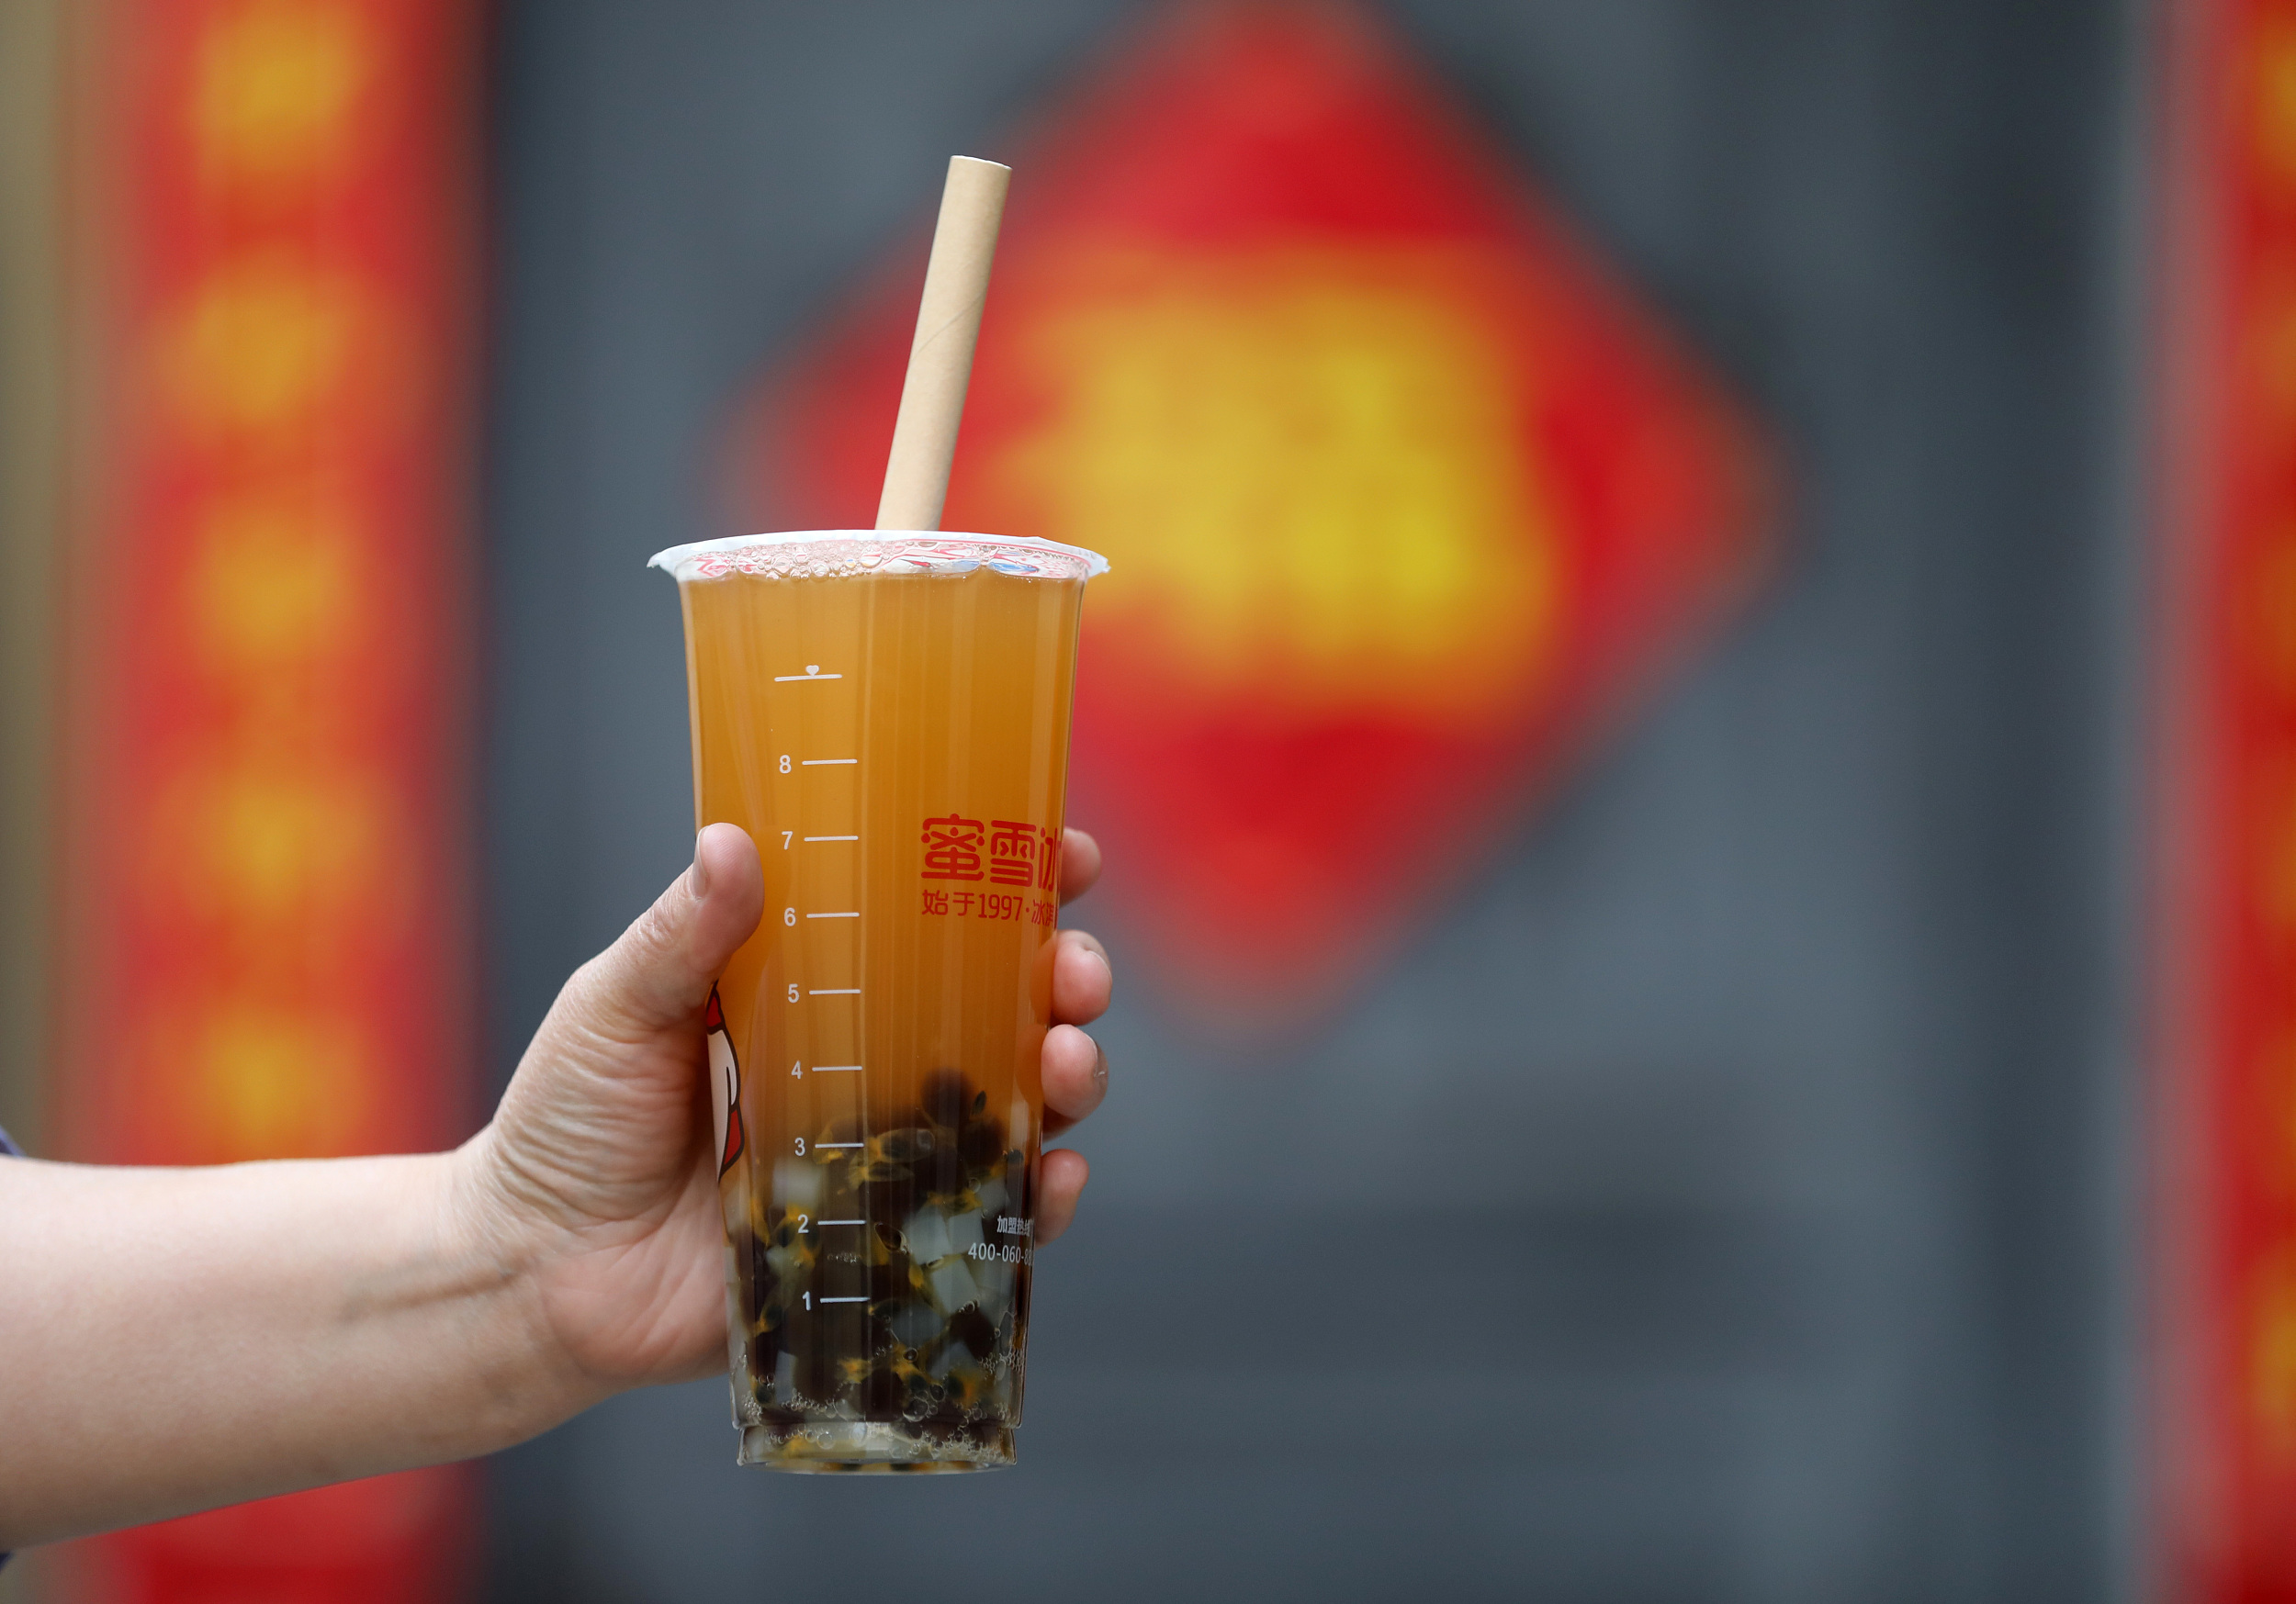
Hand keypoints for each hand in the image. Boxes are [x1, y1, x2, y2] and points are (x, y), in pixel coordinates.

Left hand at [457, 824, 1114, 1401]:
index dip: (1014, 881)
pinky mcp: (888, 1243)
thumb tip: (733, 841)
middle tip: (1074, 973)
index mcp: (820, 986)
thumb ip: (681, 935)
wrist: (535, 1270)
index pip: (934, 917)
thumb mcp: (617, 1006)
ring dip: (1072, 1075)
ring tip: (1068, 1063)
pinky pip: (989, 1219)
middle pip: (1006, 1005)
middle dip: (1067, 979)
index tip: (1066, 854)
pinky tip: (1056, 1175)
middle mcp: (870, 1062)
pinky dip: (1042, 1199)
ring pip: (1019, 1104)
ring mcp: (888, 1154)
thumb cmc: (569, 1122)